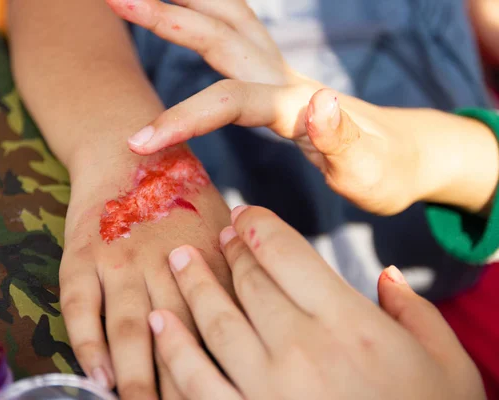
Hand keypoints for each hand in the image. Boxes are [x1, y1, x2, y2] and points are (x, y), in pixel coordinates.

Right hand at [59, 149, 231, 398]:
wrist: (125, 147)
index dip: (223, 365)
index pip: (220, 323)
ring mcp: (122, 257)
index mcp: (207, 256)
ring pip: (131, 328)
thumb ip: (238, 268)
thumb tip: (262, 320)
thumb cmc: (179, 193)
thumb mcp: (222, 222)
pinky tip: (96, 377)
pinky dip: (88, 344)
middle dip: (179, 384)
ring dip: (134, 375)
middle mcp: (166, 260)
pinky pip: (83, 307)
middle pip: (178, 334)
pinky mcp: (84, 254)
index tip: (228, 394)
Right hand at [108, 0, 498, 215]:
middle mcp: (284, 76)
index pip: (230, 101)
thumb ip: (340, 138)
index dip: (183, 117)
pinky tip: (186, 9)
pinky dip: (205, 10)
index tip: (139, 142)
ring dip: (185, 0)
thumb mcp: (368, 169)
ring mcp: (279, 71)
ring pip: (227, 20)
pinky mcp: (276, 75)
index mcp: (296, 103)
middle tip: (115, 0)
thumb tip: (316, 102)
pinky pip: (234, 32)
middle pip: (220, 33)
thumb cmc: (384, 170)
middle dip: (166, 17)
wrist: (405, 153)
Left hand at [147, 206, 485, 399]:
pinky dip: (173, 347)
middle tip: (218, 236)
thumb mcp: (447, 363)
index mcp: (349, 322)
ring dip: (193, 285)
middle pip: (249, 281)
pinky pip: (196, 379)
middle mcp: (302, 348)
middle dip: (230, 252)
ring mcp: (267, 388)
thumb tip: (387, 275)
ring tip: (178, 260)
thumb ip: (415, 312)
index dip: (258, 226)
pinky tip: (158, 321)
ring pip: (215, 320)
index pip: (286, 252)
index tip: (245, 216)